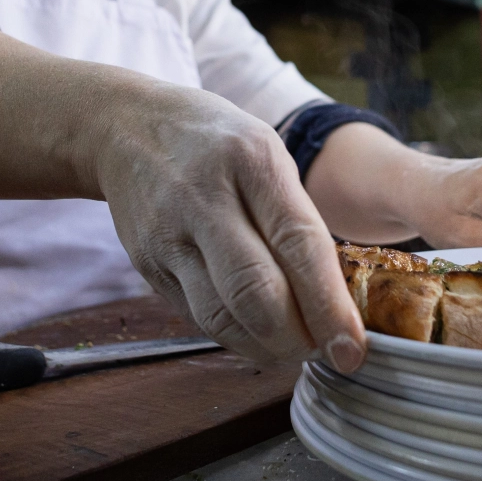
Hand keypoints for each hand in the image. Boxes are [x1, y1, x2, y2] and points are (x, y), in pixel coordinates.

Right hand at [94, 84, 365, 371]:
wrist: (127, 127)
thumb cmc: (218, 144)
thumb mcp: (267, 155)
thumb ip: (297, 219)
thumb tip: (335, 298)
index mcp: (251, 160)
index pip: (298, 244)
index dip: (329, 305)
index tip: (353, 347)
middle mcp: (204, 198)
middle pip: (255, 291)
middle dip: (299, 338)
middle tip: (330, 353)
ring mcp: (168, 236)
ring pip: (221, 317)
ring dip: (267, 347)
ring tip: (297, 350)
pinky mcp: (147, 266)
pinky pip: (197, 316)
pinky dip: (236, 336)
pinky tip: (260, 336)